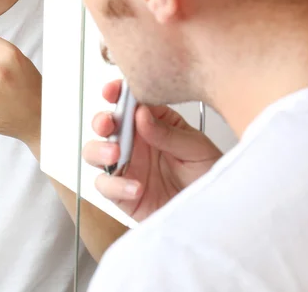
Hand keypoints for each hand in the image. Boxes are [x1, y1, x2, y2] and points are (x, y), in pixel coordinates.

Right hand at [82, 80, 221, 221]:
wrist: (213, 216)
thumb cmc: (207, 177)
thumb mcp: (197, 150)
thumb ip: (168, 133)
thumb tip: (141, 114)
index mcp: (153, 123)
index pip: (129, 102)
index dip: (116, 93)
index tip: (111, 91)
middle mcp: (134, 142)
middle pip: (105, 125)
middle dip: (102, 120)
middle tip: (109, 124)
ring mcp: (126, 166)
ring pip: (94, 152)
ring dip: (99, 150)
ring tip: (115, 155)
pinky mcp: (121, 193)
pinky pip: (106, 185)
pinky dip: (116, 185)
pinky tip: (136, 188)